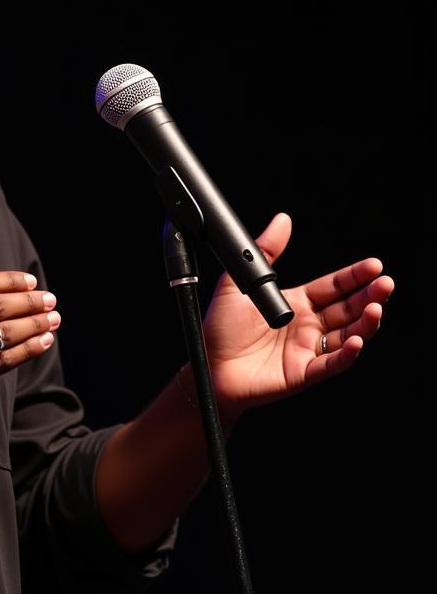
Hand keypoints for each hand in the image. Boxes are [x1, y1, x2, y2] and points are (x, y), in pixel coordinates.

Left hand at [200, 212, 393, 416]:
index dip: (354, 277)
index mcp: (295, 303)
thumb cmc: (220, 330)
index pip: (333, 287)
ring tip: (376, 308)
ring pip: (347, 335)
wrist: (208, 367)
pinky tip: (356, 342)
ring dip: (365, 323)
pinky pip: (331, 364)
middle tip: (385, 283)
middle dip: (369, 296)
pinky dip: (346, 355)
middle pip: (347, 309)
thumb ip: (264, 253)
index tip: (373, 265)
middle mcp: (306, 326)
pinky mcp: (303, 373)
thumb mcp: (239, 285)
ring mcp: (307, 350)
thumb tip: (282, 221)